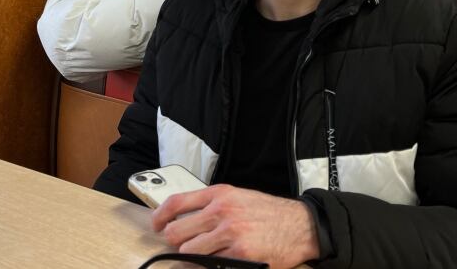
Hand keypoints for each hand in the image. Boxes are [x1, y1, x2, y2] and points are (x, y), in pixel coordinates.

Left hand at [151, 184, 319, 268]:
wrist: (300, 225)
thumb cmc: (268, 212)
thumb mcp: (238, 197)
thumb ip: (211, 205)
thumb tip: (183, 218)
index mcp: (219, 194)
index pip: (176, 203)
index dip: (159, 216)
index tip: (155, 225)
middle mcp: (222, 211)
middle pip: (176, 231)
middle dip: (175, 242)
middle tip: (182, 245)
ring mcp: (230, 234)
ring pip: (190, 252)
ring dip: (193, 257)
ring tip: (206, 254)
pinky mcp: (240, 256)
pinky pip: (211, 266)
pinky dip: (212, 266)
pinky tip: (223, 261)